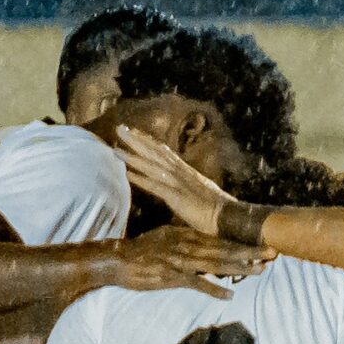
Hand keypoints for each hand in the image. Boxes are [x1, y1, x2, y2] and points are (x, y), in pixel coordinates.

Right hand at [110, 227, 268, 297]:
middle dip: (250, 251)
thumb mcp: (166, 240)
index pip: (219, 238)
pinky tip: (229, 294)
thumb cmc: (141, 253)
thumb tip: (204, 248)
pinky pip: (197, 282)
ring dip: (240, 267)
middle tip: (273, 253)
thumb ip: (186, 243)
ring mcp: (180, 259)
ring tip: (260, 270)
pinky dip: (214, 288)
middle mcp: (187, 243)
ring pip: (216, 262)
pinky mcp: (171, 275)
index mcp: (187, 234)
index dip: (243, 242)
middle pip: (224, 248)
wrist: (116, 259)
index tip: (263, 244)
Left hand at [115, 127, 232, 234]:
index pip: (164, 151)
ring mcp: (177, 183)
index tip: (134, 132)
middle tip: (120, 128)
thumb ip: (185, 184)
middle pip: (155, 152)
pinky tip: (127, 174)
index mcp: (185, 170)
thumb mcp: (198, 190)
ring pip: (151, 166)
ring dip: (133, 157)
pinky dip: (141, 179)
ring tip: (116, 150)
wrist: (227, 215)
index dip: (148, 141)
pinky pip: (155, 185)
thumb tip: (176, 184)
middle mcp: (180, 172)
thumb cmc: (214, 207)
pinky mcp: (176, 196)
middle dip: (136, 140)